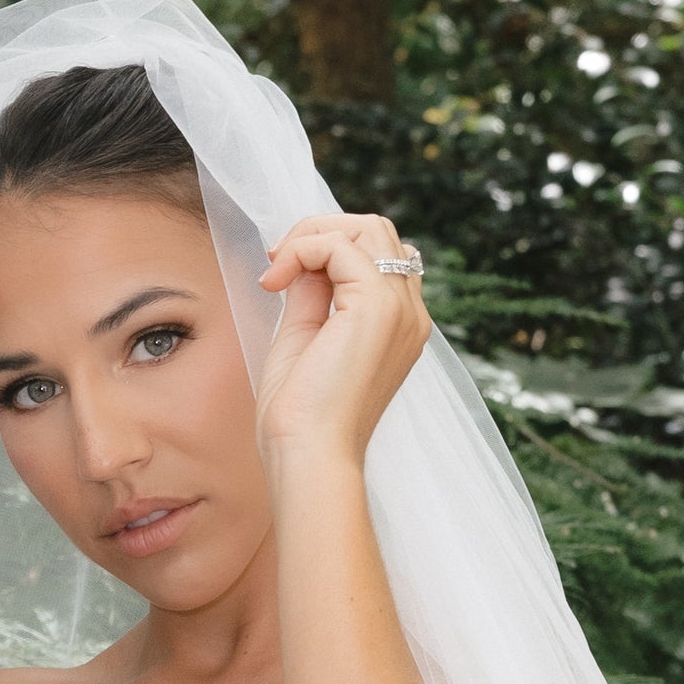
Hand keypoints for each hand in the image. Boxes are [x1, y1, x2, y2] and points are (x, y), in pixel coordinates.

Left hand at [254, 213, 429, 467]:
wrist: (307, 456)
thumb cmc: (301, 417)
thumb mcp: (305, 338)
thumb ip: (312, 294)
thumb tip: (304, 255)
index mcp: (396, 327)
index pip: (376, 256)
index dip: (326, 249)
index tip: (281, 275)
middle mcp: (408, 315)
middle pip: (377, 231)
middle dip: (320, 232)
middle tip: (277, 263)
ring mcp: (399, 309)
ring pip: (367, 227)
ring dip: (312, 234)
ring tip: (277, 269)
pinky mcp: (377, 307)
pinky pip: (340, 244)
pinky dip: (301, 249)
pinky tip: (275, 280)